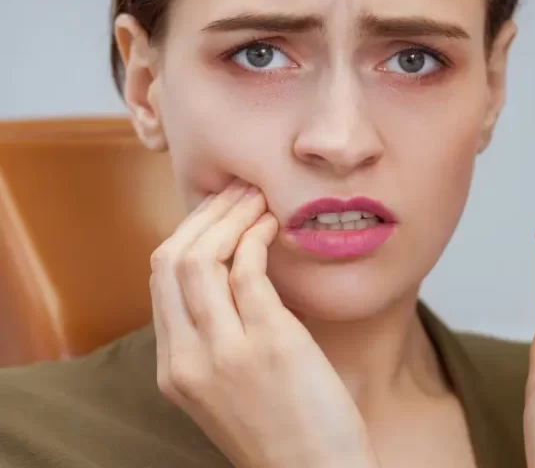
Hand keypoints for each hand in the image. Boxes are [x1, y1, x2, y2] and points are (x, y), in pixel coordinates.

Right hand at [149, 180, 377, 467]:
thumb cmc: (286, 432)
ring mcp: (226, 352)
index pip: (159, 282)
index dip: (187, 235)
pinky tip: (274, 227)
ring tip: (258, 198)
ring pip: (202, 259)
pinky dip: (258, 238)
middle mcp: (190, 359)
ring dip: (232, 217)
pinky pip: (249, 272)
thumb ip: (219, 341)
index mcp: (175, 371)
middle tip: (237, 191)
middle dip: (204, 216)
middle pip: (170, 261)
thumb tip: (236, 276)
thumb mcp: (230, 390)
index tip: (215, 212)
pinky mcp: (271, 344)